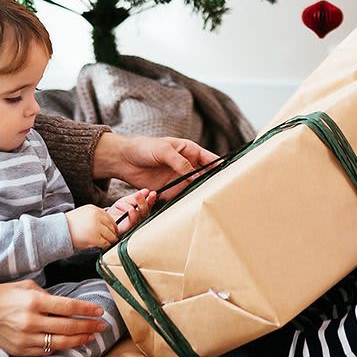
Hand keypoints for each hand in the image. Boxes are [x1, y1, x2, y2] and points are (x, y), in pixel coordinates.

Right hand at [0, 280, 107, 356]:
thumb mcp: (23, 286)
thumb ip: (45, 294)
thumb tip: (63, 304)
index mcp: (32, 301)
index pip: (67, 306)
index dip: (86, 309)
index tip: (99, 310)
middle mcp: (31, 321)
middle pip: (68, 326)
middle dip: (88, 325)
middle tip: (102, 324)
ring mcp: (26, 338)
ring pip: (61, 342)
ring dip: (80, 339)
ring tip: (91, 335)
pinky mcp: (20, 350)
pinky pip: (46, 352)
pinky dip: (61, 348)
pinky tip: (71, 344)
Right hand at [65, 204, 117, 249]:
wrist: (59, 231)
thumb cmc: (69, 225)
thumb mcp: (83, 214)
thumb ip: (95, 217)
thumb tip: (108, 226)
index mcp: (94, 209)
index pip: (109, 217)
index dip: (112, 226)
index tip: (112, 231)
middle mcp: (96, 216)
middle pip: (112, 226)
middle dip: (112, 234)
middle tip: (111, 239)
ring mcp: (96, 227)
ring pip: (111, 235)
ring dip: (110, 240)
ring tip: (106, 243)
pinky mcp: (95, 237)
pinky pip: (106, 243)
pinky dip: (106, 246)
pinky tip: (102, 247)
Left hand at [93, 133, 218, 200]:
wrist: (123, 160)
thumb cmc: (143, 148)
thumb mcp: (163, 150)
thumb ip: (179, 162)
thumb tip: (194, 175)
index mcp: (190, 151)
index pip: (211, 160)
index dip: (222, 167)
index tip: (232, 177)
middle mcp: (188, 166)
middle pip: (207, 177)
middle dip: (214, 185)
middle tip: (224, 195)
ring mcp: (180, 179)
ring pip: (196, 189)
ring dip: (201, 196)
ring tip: (211, 204)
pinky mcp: (170, 190)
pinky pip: (182, 198)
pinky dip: (187, 203)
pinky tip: (192, 209)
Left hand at [106, 189, 156, 234]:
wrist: (104, 220)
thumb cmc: (117, 212)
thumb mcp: (126, 201)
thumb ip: (135, 197)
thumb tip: (146, 191)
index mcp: (140, 213)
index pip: (148, 207)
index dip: (151, 200)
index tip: (153, 193)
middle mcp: (138, 220)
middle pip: (145, 212)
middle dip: (144, 202)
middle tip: (141, 194)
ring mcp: (132, 226)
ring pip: (139, 215)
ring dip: (138, 205)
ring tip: (137, 196)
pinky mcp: (126, 230)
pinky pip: (131, 222)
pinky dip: (131, 214)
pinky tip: (129, 208)